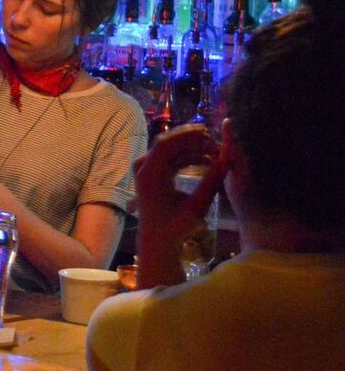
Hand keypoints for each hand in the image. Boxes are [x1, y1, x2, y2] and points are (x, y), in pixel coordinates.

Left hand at [132, 123, 224, 262]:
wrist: (158, 238)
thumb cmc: (176, 226)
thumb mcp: (197, 206)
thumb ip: (211, 183)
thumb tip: (227, 161)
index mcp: (148, 174)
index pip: (164, 145)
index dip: (186, 135)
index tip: (208, 132)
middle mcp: (143, 167)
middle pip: (168, 143)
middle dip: (193, 140)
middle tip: (216, 143)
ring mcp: (147, 168)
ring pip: (172, 149)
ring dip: (193, 149)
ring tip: (216, 153)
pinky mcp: (154, 171)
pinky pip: (172, 157)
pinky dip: (189, 157)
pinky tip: (208, 161)